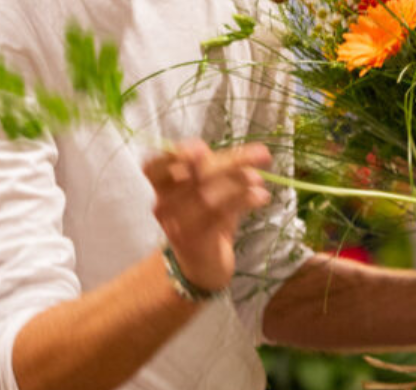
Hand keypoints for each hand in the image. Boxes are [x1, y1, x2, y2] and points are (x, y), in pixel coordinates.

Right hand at [144, 139, 271, 292]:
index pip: (154, 166)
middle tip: (262, 154)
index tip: (202, 149)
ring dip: (240, 183)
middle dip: (230, 162)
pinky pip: (220, 215)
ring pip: (208, 195)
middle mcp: (164, 205)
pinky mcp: (195, 241)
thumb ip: (219, 170)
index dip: (173, 156)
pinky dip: (244, 201)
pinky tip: (261, 197)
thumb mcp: (208, 191)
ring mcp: (177, 225)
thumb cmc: (205, 220)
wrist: (201, 266)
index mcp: (161, 187)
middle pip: (192, 176)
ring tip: (260, 180)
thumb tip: (254, 155)